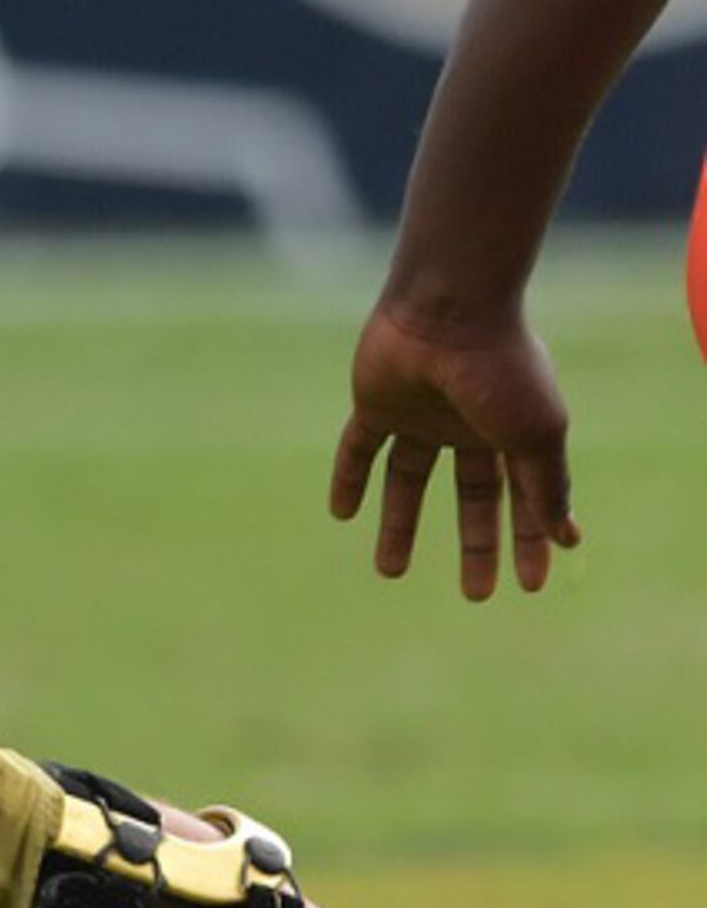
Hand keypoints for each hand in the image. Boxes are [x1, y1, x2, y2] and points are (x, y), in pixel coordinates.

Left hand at [329, 300, 578, 599]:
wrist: (450, 312)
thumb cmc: (503, 371)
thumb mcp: (536, 437)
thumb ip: (545, 488)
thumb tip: (565, 539)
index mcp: (515, 431)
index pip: (525, 497)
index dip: (529, 540)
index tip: (531, 585)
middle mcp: (468, 425)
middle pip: (471, 497)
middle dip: (475, 545)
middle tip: (476, 595)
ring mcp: (421, 416)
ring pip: (407, 481)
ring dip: (399, 526)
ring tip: (389, 573)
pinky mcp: (377, 405)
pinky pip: (358, 449)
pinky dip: (348, 480)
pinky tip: (341, 515)